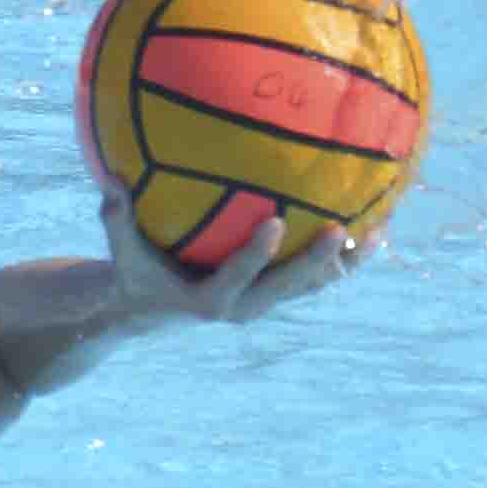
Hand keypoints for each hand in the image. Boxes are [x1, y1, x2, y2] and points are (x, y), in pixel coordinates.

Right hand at [100, 210, 365, 329]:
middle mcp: (245, 306)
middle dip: (315, 261)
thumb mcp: (120, 251)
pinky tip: (367, 223)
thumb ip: (115, 218)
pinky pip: (314, 276)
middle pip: (289, 287)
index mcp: (210, 299)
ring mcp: (266, 301)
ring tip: (377, 232)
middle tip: (339, 229)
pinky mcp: (277, 293)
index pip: (238, 277)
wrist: (156, 307)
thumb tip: (109, 179)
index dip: (258, 253)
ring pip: (312, 286)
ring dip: (344, 263)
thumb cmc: (137, 272)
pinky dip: (340, 255)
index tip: (276, 221)